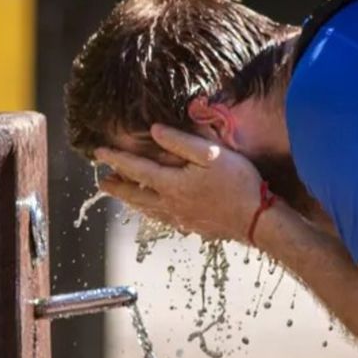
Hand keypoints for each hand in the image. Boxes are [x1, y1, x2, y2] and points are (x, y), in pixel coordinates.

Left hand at [94, 124, 262, 241]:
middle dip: (117, 187)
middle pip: (136, 195)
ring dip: (132, 201)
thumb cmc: (237, 182)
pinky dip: (152, 212)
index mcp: (172, 184)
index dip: (116, 159)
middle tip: (102, 182)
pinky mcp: (194, 227)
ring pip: (148, 209)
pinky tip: (157, 211)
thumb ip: (180, 142)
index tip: (99, 152)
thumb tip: (154, 130)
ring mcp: (181, 219)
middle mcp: (171, 204)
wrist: (257, 220)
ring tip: (122, 195)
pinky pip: (164, 219)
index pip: (136, 170)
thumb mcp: (211, 154)